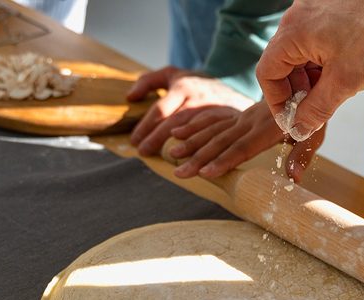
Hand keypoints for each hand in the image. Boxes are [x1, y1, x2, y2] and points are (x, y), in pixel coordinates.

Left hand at [127, 66, 253, 155]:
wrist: (233, 85)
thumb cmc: (195, 83)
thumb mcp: (172, 74)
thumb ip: (148, 81)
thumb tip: (130, 98)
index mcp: (184, 87)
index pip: (161, 108)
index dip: (146, 126)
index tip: (135, 141)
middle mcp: (198, 99)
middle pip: (174, 122)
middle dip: (156, 138)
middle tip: (143, 152)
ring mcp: (214, 111)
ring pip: (192, 132)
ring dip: (176, 148)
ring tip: (162, 159)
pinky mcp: (226, 123)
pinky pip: (210, 139)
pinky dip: (197, 151)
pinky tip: (186, 160)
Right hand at [166, 101, 325, 181]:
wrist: (304, 79)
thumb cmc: (311, 112)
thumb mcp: (314, 133)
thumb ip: (302, 155)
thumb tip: (293, 179)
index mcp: (268, 128)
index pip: (242, 147)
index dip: (224, 160)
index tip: (206, 173)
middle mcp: (250, 121)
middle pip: (221, 141)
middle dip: (199, 158)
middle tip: (180, 173)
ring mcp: (242, 116)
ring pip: (212, 130)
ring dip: (192, 142)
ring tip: (172, 154)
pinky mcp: (237, 114)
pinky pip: (212, 119)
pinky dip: (194, 125)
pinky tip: (177, 132)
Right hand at [256, 0, 363, 140]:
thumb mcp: (345, 83)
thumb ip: (316, 109)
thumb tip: (298, 128)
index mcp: (294, 31)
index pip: (267, 72)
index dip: (277, 102)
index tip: (293, 119)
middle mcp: (299, 15)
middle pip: (283, 61)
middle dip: (297, 89)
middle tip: (316, 109)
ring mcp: (316, 8)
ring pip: (302, 51)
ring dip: (312, 76)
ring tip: (336, 90)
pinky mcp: (332, 7)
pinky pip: (318, 38)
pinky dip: (324, 59)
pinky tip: (345, 70)